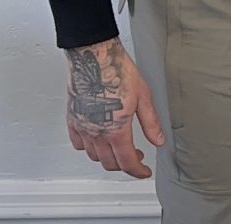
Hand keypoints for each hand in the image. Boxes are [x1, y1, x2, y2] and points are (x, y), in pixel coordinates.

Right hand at [65, 37, 164, 178]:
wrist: (95, 57)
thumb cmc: (118, 72)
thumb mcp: (143, 96)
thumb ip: (150, 122)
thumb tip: (158, 140)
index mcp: (116, 130)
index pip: (127, 162)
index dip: (138, 171)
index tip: (144, 171)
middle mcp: (97, 134)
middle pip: (110, 163)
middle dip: (125, 164)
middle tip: (136, 156)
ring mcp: (82, 128)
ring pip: (94, 156)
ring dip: (107, 157)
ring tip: (119, 146)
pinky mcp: (72, 120)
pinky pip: (78, 143)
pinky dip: (89, 147)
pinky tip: (98, 138)